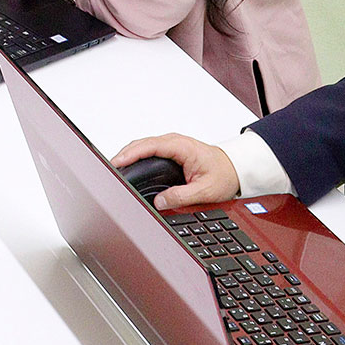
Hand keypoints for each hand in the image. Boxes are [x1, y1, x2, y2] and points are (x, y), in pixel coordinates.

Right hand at [111, 133, 239, 208]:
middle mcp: (174, 142)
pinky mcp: (170, 151)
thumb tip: (160, 201)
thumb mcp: (206, 191)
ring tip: (113, 168)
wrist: (236, 168)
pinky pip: (147, 150)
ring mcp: (171, 145)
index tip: (117, 162)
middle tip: (108, 168)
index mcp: (182, 147)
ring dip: (127, 155)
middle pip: (141, 144)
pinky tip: (127, 166)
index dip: (131, 154)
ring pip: (142, 146)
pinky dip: (135, 156)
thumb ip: (182, 196)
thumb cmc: (225, 174)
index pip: (150, 146)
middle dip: (123, 154)